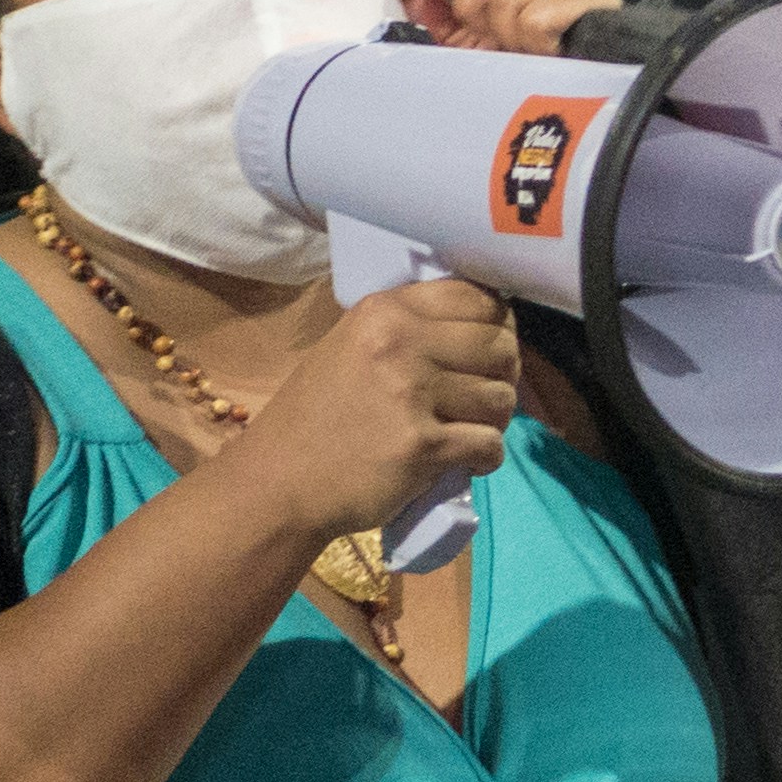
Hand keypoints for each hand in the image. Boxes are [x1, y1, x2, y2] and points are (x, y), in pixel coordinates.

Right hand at [231, 280, 518, 543]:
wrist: (278, 483)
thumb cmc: (318, 418)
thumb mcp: (354, 347)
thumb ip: (410, 330)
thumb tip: (488, 326)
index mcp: (385, 311)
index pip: (477, 298)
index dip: (497, 325)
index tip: (489, 351)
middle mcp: (400, 342)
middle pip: (499, 345)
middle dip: (503, 375)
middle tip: (481, 399)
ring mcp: (411, 393)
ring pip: (502, 396)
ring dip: (496, 420)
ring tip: (468, 430)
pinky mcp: (422, 444)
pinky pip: (490, 443)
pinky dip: (487, 457)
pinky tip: (467, 461)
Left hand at [396, 0, 620, 52]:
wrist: (633, 60)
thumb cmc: (561, 50)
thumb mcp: (503, 33)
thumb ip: (458, 17)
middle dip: (475, 10)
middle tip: (498, 39)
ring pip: (505, 1)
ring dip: (513, 38)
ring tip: (536, 49)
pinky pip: (535, 19)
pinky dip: (537, 43)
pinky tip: (554, 49)